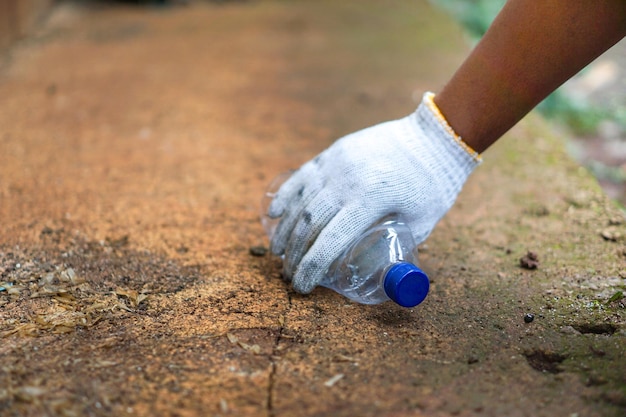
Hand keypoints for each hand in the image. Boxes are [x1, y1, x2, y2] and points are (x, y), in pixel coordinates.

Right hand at [267, 93, 480, 293]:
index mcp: (370, 200)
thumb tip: (374, 269)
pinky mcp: (335, 152)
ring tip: (278, 251)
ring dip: (285, 230)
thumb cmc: (433, 185)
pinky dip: (286, 196)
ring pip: (302, 201)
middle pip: (309, 224)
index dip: (311, 267)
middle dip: (295, 254)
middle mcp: (347, 180)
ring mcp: (337, 163)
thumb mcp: (421, 223)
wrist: (435, 137)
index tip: (301, 286)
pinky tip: (274, 213)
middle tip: (289, 274)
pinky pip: (303, 176)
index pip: (330, 241)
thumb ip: (396, 246)